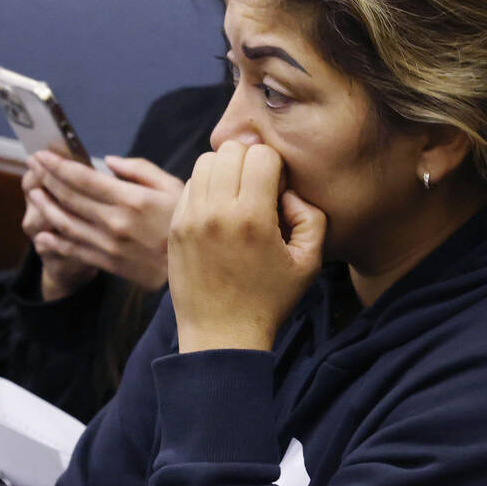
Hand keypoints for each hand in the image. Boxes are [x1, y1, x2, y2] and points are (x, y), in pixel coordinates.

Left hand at [24, 150, 183, 290]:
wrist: (200, 266)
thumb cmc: (187, 221)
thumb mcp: (175, 187)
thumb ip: (141, 170)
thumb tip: (108, 162)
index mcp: (132, 199)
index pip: (84, 178)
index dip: (58, 165)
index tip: (43, 154)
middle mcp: (115, 221)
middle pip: (69, 197)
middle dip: (47, 179)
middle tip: (34, 166)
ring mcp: (108, 244)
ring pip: (65, 222)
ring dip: (44, 205)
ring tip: (34, 192)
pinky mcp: (108, 262)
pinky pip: (73, 250)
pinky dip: (54, 241)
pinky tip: (43, 233)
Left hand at [168, 141, 325, 352]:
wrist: (222, 335)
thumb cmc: (270, 299)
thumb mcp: (309, 261)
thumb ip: (312, 216)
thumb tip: (288, 192)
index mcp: (252, 219)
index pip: (262, 155)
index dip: (277, 167)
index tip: (280, 192)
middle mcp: (216, 212)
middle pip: (232, 150)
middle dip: (251, 162)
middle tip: (259, 190)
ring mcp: (189, 218)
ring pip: (206, 161)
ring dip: (226, 170)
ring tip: (238, 197)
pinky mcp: (174, 227)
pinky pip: (190, 184)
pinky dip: (207, 188)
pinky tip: (220, 212)